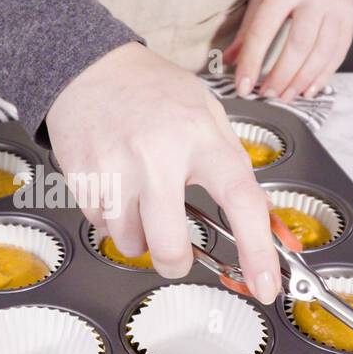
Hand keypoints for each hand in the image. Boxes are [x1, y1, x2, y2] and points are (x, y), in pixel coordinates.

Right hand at [46, 43, 281, 303]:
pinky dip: (112, 221)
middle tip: (176, 254)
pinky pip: (102, 228)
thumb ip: (235, 167)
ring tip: (139, 200)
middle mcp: (158, 156)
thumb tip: (266, 225)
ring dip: (139, 237)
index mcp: (201, 137)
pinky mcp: (86, 180)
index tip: (265, 285)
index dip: (258, 251)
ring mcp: (117, 170)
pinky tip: (116, 187)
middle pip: (170, 247)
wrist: (88, 68)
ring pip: (131, 244)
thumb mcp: (207, 114)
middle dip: (176, 262)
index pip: (241, 201)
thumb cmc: (152, 92)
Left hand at [225, 0, 352, 102]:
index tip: (243, 85)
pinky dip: (322, 75)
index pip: (264, 30)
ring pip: (321, 53)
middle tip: (267, 94)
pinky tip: (308, 89)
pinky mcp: (350, 18)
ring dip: (301, 80)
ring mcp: (337, 6)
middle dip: (281, 76)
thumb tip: (229, 61)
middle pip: (298, 46)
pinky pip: (338, 53)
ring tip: (285, 96)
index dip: (252, 62)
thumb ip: (248, 28)